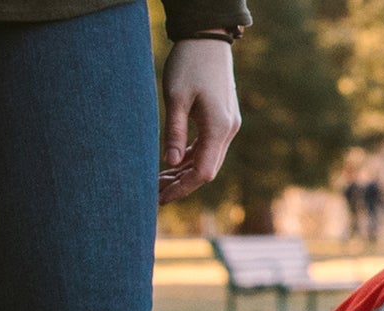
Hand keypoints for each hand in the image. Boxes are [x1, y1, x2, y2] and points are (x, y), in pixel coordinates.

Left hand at [159, 38, 240, 204]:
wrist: (208, 39)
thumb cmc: (189, 64)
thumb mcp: (176, 98)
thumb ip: (174, 132)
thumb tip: (169, 163)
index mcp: (218, 128)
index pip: (202, 172)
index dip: (182, 188)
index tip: (160, 197)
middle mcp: (228, 130)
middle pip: (207, 170)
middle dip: (182, 184)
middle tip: (155, 193)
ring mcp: (228, 125)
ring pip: (207, 159)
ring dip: (185, 172)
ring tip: (159, 180)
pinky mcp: (223, 119)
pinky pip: (207, 146)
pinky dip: (190, 157)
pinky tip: (172, 162)